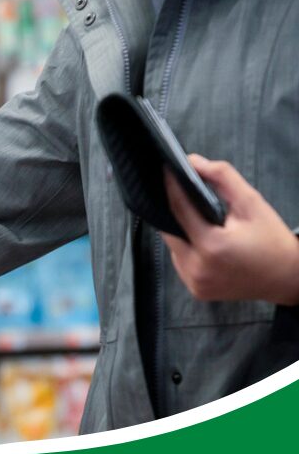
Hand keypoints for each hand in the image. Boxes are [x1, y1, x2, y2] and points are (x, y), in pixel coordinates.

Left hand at [162, 155, 298, 305]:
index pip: (179, 209)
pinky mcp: (196, 291)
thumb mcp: (251, 203)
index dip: (170, 188)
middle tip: (178, 194)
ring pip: (172, 248)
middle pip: (169, 231)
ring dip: (179, 231)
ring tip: (192, 216)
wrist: (287, 277)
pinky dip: (186, 249)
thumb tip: (193, 161)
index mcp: (211, 246)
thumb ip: (222, 178)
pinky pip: (180, 263)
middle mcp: (197, 268)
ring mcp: (194, 282)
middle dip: (173, 211)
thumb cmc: (272, 238)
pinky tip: (199, 239)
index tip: (166, 171)